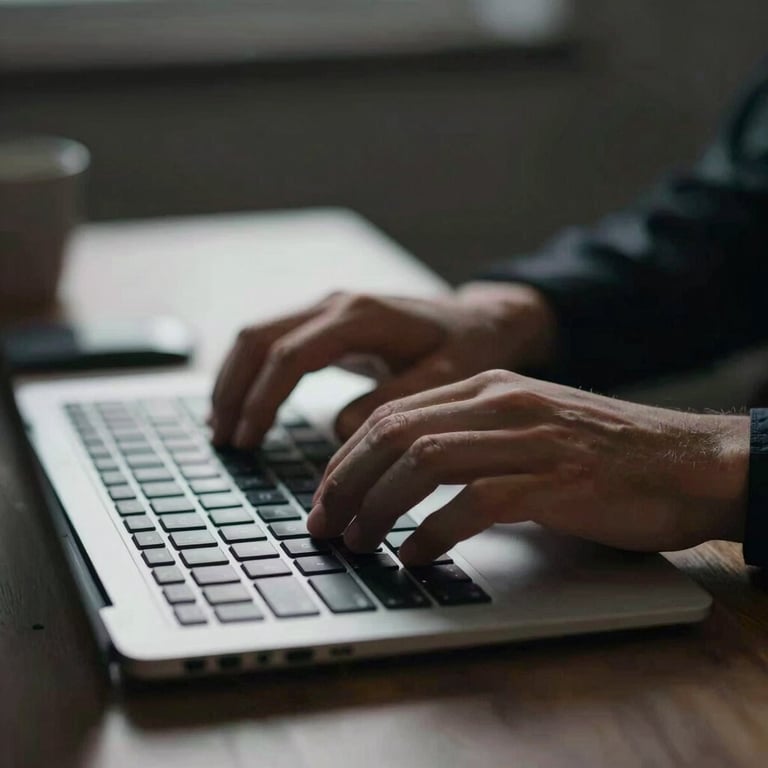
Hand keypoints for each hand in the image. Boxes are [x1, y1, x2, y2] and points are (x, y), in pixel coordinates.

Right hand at [210, 282, 555, 447]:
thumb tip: (342, 431)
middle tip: (223, 440)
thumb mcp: (446, 377)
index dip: (262, 400)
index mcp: (361, 317)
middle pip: (258, 338)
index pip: (289, 356)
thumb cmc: (466, 348)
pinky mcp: (328, 322)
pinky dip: (250, 373)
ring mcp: (329, 309)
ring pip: (257, 336)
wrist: (479, 321)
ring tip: (223, 428)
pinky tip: (244, 405)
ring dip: (233, 380)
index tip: (248, 441)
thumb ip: (396, 400)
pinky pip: (273, 341)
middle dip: (233, 390)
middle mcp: (337, 304)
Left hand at [307, 370, 748, 564]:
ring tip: (358, 542)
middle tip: (324, 525)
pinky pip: (475, 502)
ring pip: (423, 463)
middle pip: (394, 434)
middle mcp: (500, 403)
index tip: (325, 497)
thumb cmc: (602, 453)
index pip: (391, 414)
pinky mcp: (556, 480)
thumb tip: (399, 479)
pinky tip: (416, 555)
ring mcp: (528, 438)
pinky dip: (434, 532)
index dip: (346, 459)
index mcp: (486, 387)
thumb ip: (466, 438)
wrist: (687, 461)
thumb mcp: (524, 427)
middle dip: (346, 483)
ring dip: (378, 507)